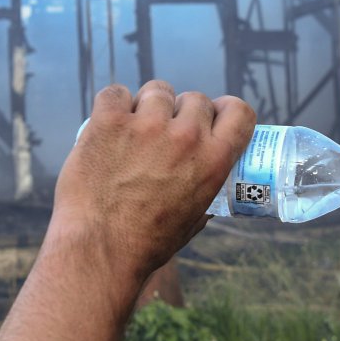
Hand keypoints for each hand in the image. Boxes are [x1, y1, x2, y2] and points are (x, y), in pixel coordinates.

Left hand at [51, 80, 254, 281]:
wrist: (100, 249)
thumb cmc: (147, 243)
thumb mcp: (195, 218)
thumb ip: (206, 189)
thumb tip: (208, 178)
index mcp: (214, 159)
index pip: (239, 111)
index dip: (224, 111)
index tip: (212, 118)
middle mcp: (186, 136)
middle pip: (195, 99)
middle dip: (182, 113)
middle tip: (163, 135)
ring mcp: (147, 125)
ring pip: (157, 91)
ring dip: (148, 106)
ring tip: (134, 131)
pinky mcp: (110, 121)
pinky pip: (116, 93)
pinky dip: (113, 105)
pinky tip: (109, 124)